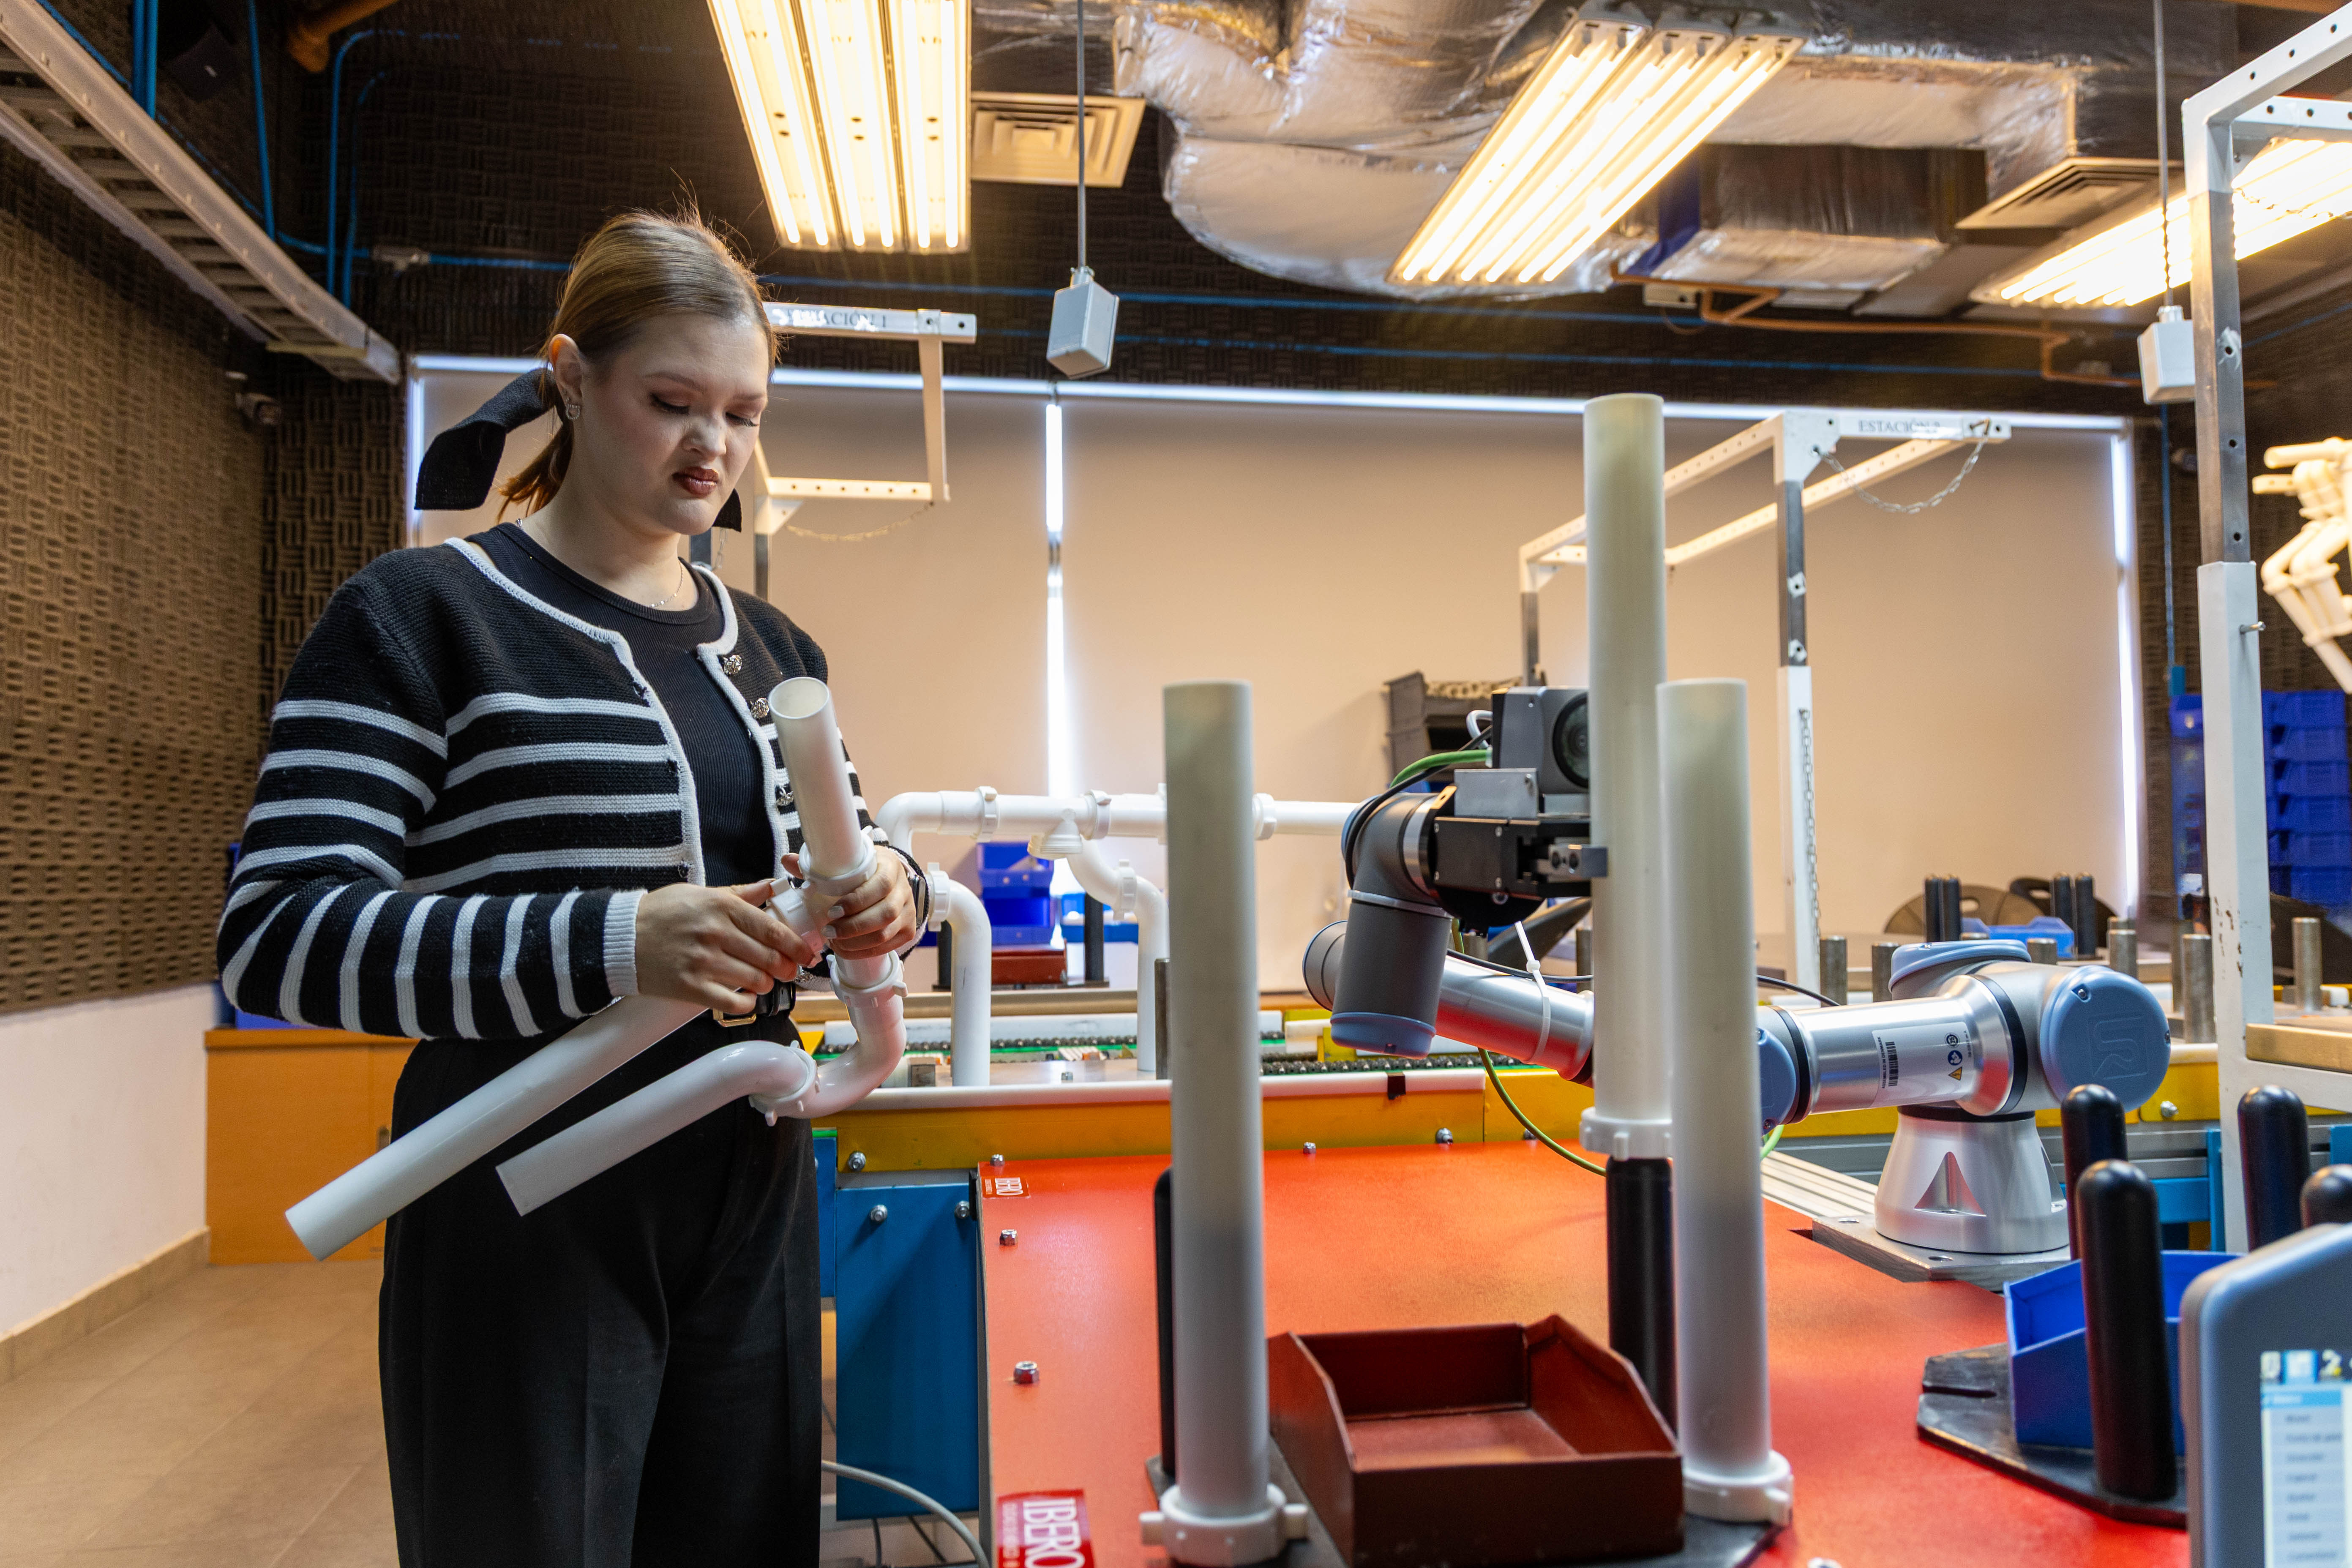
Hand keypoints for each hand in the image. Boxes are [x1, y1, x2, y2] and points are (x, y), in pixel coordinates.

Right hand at [632, 880, 818, 1011]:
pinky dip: (745, 1003)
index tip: (806, 954)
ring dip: (765, 984)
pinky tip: (743, 997)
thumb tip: (770, 886)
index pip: (773, 930)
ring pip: (755, 980)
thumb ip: (738, 894)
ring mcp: (704, 962)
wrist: (619, 938)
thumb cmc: (660, 913)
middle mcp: (716, 933)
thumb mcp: (699, 893)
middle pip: (769, 958)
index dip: (797, 946)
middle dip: (785, 968)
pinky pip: (733, 1002)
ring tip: (762, 980)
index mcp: (722, 907)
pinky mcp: (691, 987)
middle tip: (788, 971)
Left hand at [783, 849, 918, 959]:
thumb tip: (788, 860)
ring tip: (834, 941)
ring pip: (885, 933)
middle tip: (828, 930)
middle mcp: (904, 890)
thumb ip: (817, 864)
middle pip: (884, 913)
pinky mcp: (906, 930)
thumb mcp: (847, 863)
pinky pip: (887, 947)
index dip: (857, 900)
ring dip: (856, 942)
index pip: (880, 885)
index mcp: (890, 867)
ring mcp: (908, 912)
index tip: (833, 910)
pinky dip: (863, 951)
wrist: (890, 881)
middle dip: (853, 926)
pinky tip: (845, 949)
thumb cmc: (864, 872)